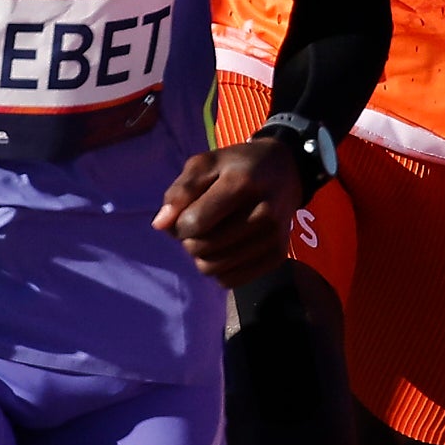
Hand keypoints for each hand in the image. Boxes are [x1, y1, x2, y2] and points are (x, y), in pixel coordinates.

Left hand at [155, 137, 310, 286]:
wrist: (285, 171)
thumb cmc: (236, 166)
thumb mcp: (205, 164)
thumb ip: (179, 192)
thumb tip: (160, 226)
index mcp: (241, 183)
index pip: (194, 223)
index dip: (179, 224)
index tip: (185, 215)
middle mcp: (262, 212)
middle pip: (202, 249)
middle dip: (189, 241)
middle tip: (198, 226)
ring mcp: (273, 237)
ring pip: (214, 269)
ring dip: (203, 257)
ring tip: (211, 236)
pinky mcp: (277, 256)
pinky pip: (230, 280)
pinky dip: (220, 269)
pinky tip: (226, 248)